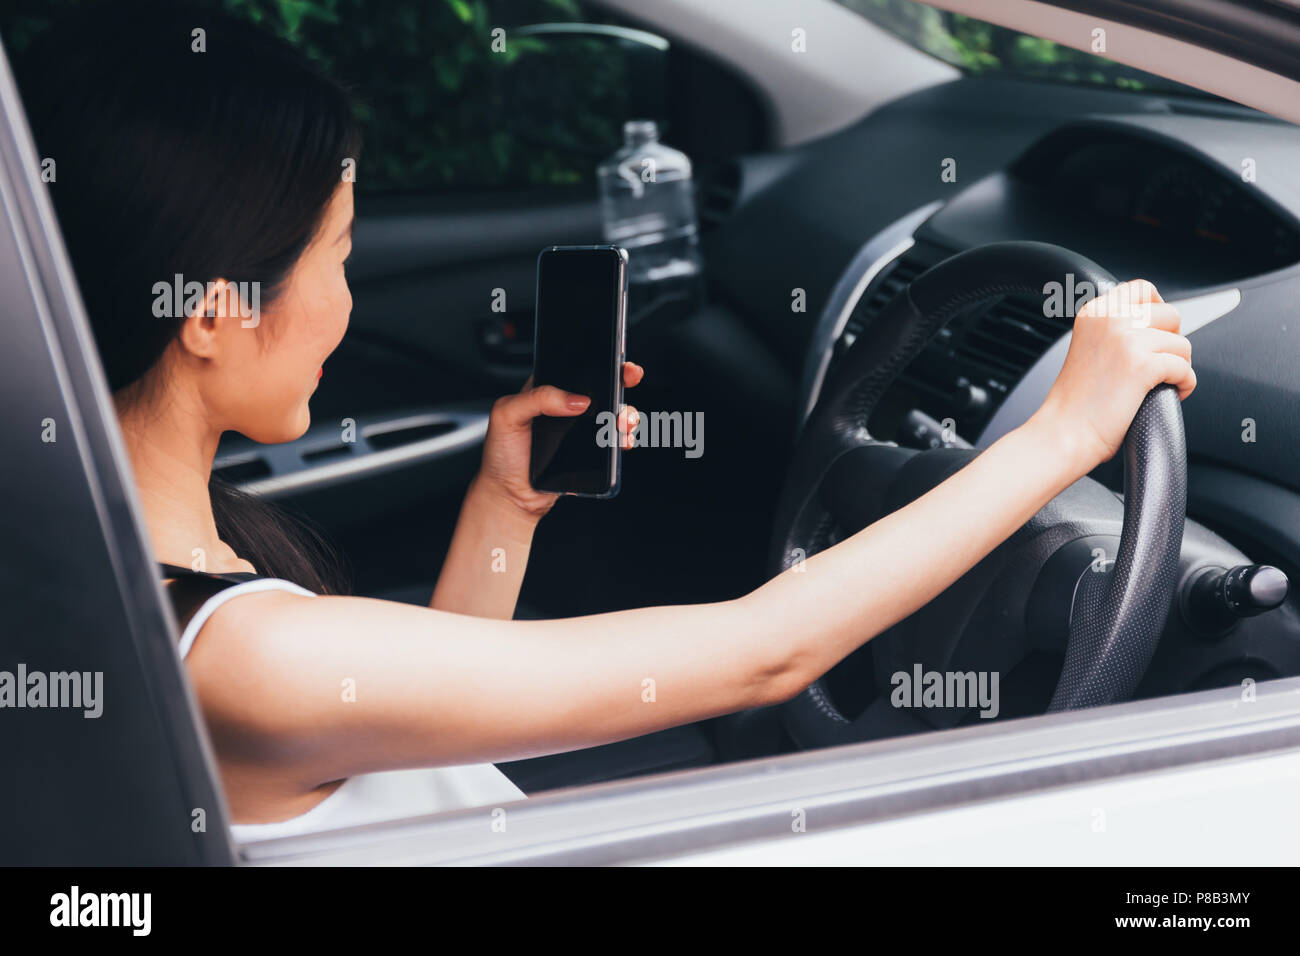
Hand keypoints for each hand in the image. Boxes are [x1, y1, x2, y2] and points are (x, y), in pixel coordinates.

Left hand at [472, 362, 645, 518]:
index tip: (614, 359)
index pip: (576, 369)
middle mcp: (567, 409)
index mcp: (548, 391)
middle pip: (603, 389)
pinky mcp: (591, 454)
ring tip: (621, 421)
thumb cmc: (501, 455)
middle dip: (622, 382)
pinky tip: (620, 443)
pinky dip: (623, 440)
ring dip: (626, 414)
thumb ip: (537, 398)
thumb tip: (575, 399)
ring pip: (613, 415)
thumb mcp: (506, 415)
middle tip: (629, 380)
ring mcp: (581, 432)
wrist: (510, 496)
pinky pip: (613, 444)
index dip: (598, 360)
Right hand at [1031, 279, 1194, 472]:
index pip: (1142, 288)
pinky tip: (1169, 393)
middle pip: (1170, 314)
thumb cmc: (1076, 401)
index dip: (1157, 309)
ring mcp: (1126, 340)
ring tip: (1160, 383)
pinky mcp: (1142, 366)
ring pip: (1182, 344)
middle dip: (1171, 341)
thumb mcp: (1089, 347)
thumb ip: (1115, 328)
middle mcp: (1110, 319)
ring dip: (1178, 366)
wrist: (1065, 432)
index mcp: (1094, 312)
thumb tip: (1156, 322)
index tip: (1156, 331)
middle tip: (1157, 363)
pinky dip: (1184, 384)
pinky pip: (1185, 368)